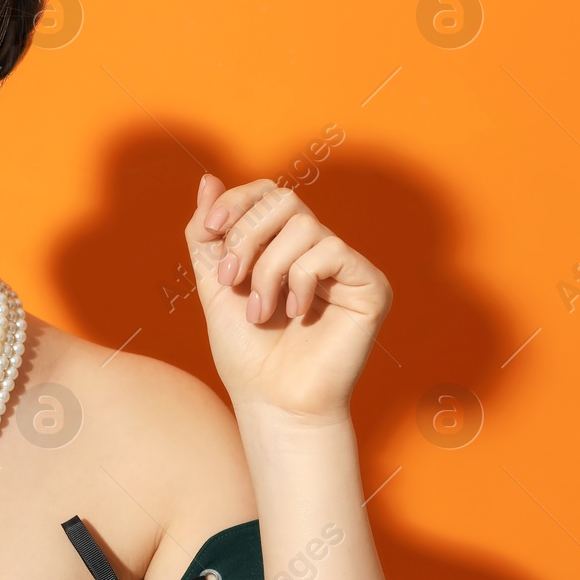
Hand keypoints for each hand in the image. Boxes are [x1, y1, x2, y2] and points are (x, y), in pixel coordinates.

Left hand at [184, 174, 392, 423]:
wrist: (271, 400)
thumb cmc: (245, 350)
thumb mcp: (213, 283)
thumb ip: (208, 233)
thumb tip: (208, 178)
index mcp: (284, 246)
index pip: (267, 193)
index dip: (237, 201)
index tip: (210, 229)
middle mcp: (319, 249)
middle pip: (283, 200)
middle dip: (245, 235)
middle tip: (231, 279)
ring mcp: (346, 266)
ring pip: (303, 226)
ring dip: (267, 269)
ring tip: (261, 311)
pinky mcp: (371, 285)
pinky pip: (331, 251)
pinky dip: (299, 280)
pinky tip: (295, 313)